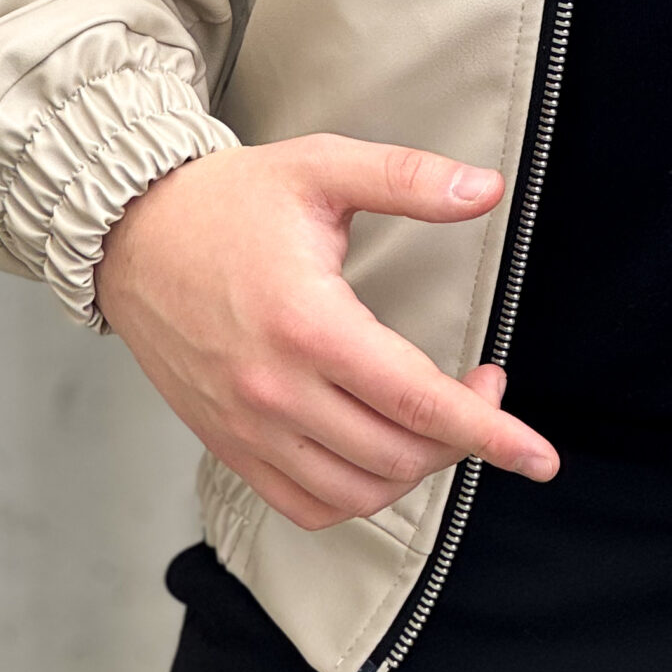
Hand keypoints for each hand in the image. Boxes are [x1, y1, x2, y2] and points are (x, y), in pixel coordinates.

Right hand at [95, 136, 558, 531]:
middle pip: (399, 453)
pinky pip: (307, 504)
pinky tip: (383, 453)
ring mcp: (247, 427)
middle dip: (465, 435)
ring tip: (438, 417)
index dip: (490, 432)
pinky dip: (358, 495)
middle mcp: (275, 389)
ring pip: (358, 491)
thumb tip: (488, 190)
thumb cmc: (229, 200)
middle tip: (484, 387)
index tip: (541, 456)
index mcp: (307, 323)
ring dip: (417, 468)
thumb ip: (409, 179)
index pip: (418, 400)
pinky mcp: (228, 444)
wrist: (130, 234)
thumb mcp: (322, 168)